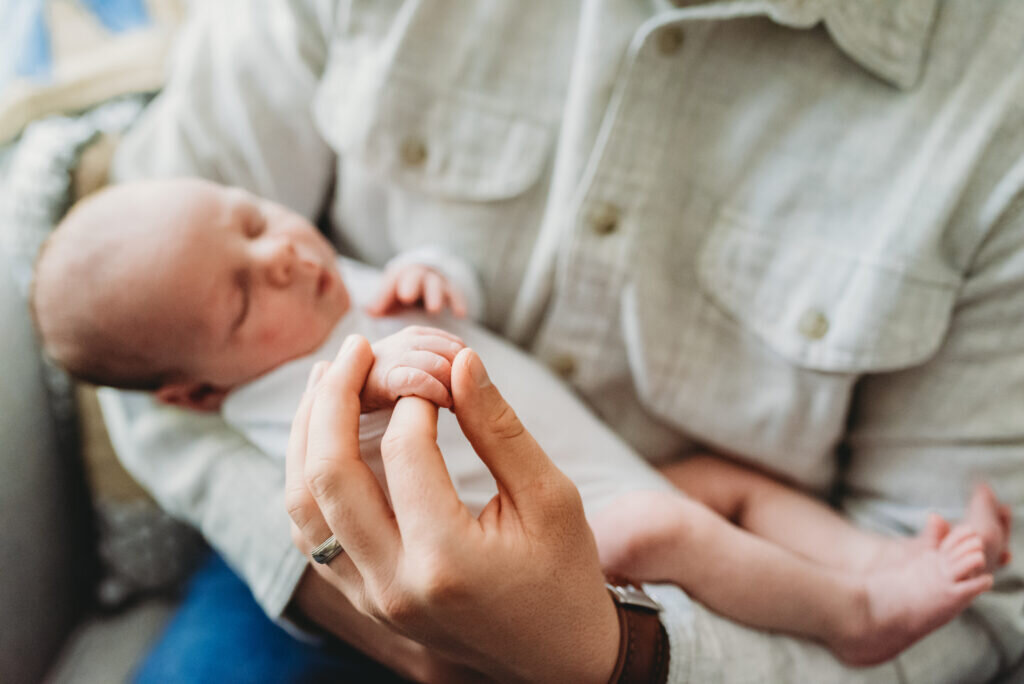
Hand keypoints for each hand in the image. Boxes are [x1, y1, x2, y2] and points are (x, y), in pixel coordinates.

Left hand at [285, 336, 619, 682]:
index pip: (404, 453)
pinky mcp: (362, 600)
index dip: (417, 398)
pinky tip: (323, 437)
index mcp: (448, 561)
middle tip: (355, 347)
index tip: (439, 374)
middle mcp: (394, 585)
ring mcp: (370, 599)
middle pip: (328, 476)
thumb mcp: (550, 496)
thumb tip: (461, 360)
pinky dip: (309, 478)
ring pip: (302, 507)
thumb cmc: (565, 574)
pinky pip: (312, 534)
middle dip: (332, 398)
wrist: (557, 657)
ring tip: (324, 379)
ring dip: (305, 435)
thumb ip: (499, 429)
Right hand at [360, 326, 464, 410]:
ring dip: (452, 386)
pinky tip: (441, 403)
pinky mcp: (385, 378)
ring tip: (452, 403)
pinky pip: (418, 380)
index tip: (464, 389)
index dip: (465, 368)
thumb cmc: (386, 384)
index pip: (456, 345)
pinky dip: (436, 391)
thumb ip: (440, 363)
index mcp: (417, 334)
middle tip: (462, 399)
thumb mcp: (416, 367)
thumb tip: (469, 367)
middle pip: (451, 351)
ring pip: (438, 363)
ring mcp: (395, 357)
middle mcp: (407, 340)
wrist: (345, 393)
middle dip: (461, 376)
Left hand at [368, 263, 468, 316]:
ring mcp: (436, 281)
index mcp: (399, 276)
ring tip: (433, 309)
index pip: (394, 280)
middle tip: (407, 297)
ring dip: (434, 295)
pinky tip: (461, 314)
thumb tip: (369, 311)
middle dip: (412, 286)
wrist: (425, 277)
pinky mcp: (451, 290)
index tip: (396, 296)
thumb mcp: (389, 295)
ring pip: (436, 284)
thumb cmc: (401, 292)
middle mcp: (418, 275)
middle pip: (416, 277)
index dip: (392, 289)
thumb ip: (379, 303)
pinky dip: (458, 302)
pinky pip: (456, 294)